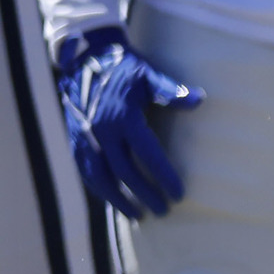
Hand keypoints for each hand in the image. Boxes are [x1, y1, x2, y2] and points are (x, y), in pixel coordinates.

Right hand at [52, 25, 199, 218]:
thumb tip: (199, 100)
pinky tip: (113, 199)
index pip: (147, 154)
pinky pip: (85, 168)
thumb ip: (171, 90)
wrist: (86, 58)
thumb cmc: (126, 67)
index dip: (163, 176)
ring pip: (98, 177)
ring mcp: (84, 135)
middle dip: (144, 194)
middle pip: (123, 172)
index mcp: (122, 116)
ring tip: (136, 215)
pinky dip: (98, 187)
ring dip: (117, 199)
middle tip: (164, 211)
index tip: (179, 195)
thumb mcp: (150, 75)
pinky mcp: (74, 137)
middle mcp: (100, 130)